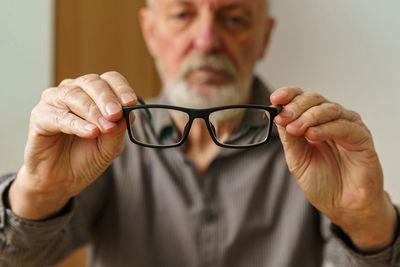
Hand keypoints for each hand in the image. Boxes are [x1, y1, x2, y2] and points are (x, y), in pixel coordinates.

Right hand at [9, 71, 136, 219]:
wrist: (63, 180)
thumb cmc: (87, 158)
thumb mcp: (110, 146)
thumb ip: (118, 129)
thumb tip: (129, 113)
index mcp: (95, 94)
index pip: (110, 79)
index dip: (121, 88)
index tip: (131, 102)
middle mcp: (74, 91)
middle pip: (92, 82)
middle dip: (107, 98)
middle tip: (116, 114)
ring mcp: (55, 101)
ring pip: (75, 95)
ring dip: (93, 111)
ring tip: (105, 127)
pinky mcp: (40, 116)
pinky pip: (59, 116)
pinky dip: (77, 123)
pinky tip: (90, 132)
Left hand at [271, 87, 396, 251]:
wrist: (342, 206)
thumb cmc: (322, 183)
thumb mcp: (296, 159)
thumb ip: (288, 137)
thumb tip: (276, 113)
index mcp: (314, 123)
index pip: (302, 99)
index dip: (289, 95)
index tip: (275, 98)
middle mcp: (331, 121)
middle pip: (314, 100)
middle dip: (296, 106)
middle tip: (284, 117)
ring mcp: (347, 127)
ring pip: (328, 109)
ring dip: (309, 116)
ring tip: (295, 128)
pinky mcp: (362, 137)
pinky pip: (344, 126)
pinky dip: (326, 128)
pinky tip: (312, 134)